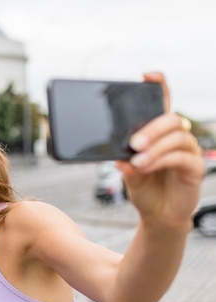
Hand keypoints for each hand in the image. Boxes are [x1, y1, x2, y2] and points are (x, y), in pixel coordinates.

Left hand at [116, 72, 204, 230]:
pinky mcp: (195, 168)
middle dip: (152, 127)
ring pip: (177, 137)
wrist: (157, 215)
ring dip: (155, 147)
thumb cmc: (144, 189)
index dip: (159, 85)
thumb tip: (117, 157)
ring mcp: (187, 151)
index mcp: (158, 133)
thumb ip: (124, 163)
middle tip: (134, 142)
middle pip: (171, 118)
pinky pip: (182, 157)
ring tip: (137, 160)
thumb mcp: (128, 174)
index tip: (146, 76)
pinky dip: (162, 160)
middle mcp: (175, 138)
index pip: (162, 102)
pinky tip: (146, 167)